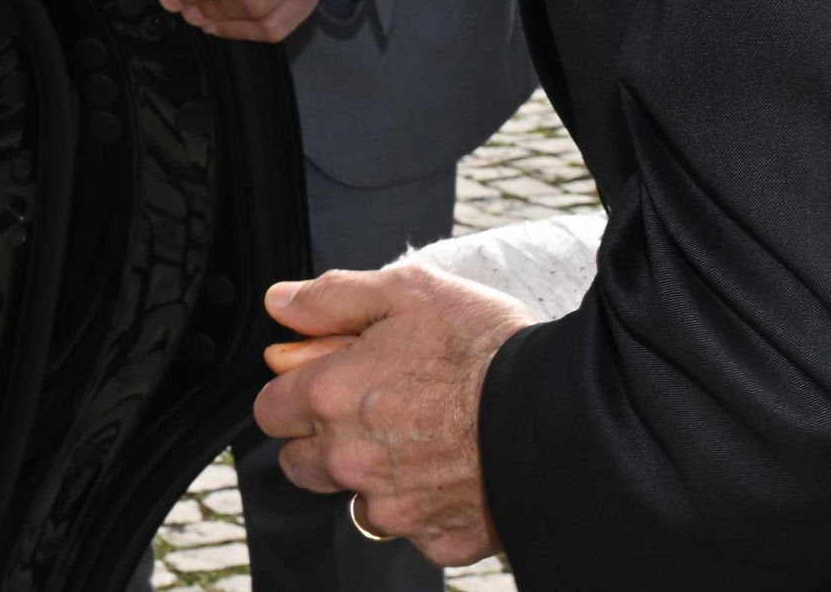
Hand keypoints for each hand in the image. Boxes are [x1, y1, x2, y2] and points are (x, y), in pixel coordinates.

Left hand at [255, 263, 533, 564]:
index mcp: (333, 397)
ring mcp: (394, 507)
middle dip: (323, 439)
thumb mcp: (406, 291)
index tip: (323, 381)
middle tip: (373, 410)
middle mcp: (352, 461)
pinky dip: (427, 505)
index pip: (270, 410)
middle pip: (301, 463)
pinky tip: (456, 470)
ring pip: (357, 500)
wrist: (560, 409)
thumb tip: (281, 303)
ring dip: (374, 477)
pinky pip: (414, 529)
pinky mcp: (438, 539)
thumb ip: (332, 298)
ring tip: (424, 438)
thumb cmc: (485, 346)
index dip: (293, 392)